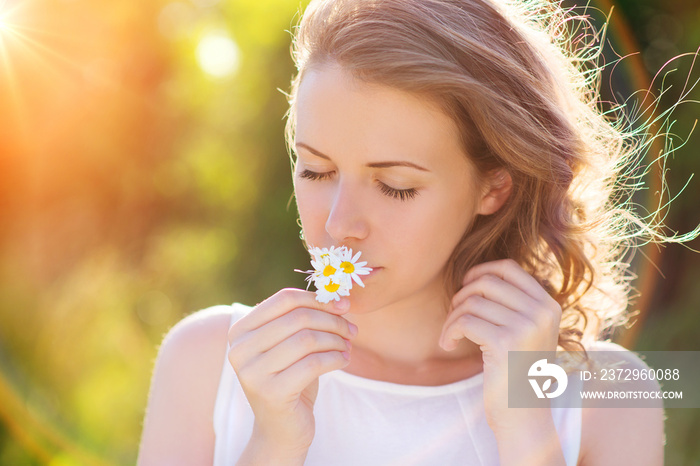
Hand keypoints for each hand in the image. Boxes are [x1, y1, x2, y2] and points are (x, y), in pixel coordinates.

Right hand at [227, 288, 357, 457]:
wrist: (280, 430)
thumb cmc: (290, 380)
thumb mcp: (291, 345)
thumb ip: (304, 319)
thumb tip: (339, 297)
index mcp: (240, 331)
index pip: (284, 299)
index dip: (318, 299)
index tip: (343, 305)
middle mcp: (239, 350)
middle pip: (298, 318)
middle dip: (332, 321)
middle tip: (352, 329)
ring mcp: (252, 372)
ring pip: (307, 339)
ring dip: (336, 340)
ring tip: (348, 346)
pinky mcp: (271, 393)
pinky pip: (313, 364)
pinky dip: (335, 358)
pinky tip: (343, 360)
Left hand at [439, 259, 561, 433]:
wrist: (524, 416)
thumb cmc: (517, 373)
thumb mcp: (526, 332)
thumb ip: (514, 304)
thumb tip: (477, 274)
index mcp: (549, 306)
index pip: (509, 268)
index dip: (481, 271)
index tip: (465, 287)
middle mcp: (542, 313)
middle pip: (486, 282)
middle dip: (462, 296)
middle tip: (454, 316)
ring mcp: (526, 327)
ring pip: (472, 302)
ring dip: (452, 317)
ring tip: (450, 335)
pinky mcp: (505, 343)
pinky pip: (464, 321)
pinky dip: (449, 331)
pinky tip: (447, 345)